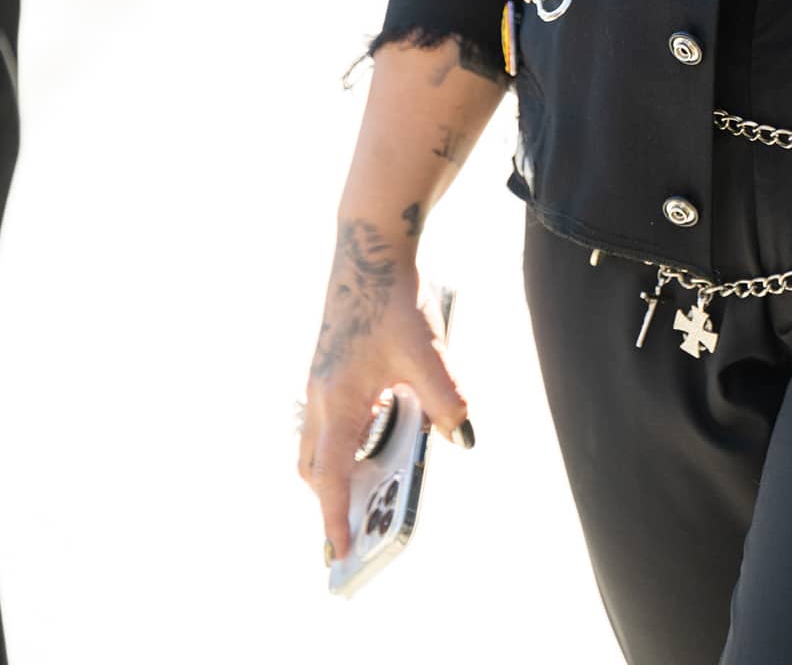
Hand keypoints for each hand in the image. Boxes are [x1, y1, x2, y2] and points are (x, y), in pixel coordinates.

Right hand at [297, 218, 472, 561]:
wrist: (369, 248)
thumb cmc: (393, 299)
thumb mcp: (427, 352)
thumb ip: (446, 399)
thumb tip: (463, 438)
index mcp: (339, 400)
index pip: (328, 477)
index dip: (333, 518)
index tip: (339, 554)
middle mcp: (322, 397)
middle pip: (316, 468)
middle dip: (332, 502)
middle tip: (356, 533)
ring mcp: (323, 383)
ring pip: (319, 445)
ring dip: (339, 471)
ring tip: (371, 492)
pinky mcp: (331, 369)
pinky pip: (332, 420)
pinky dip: (347, 441)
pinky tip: (382, 433)